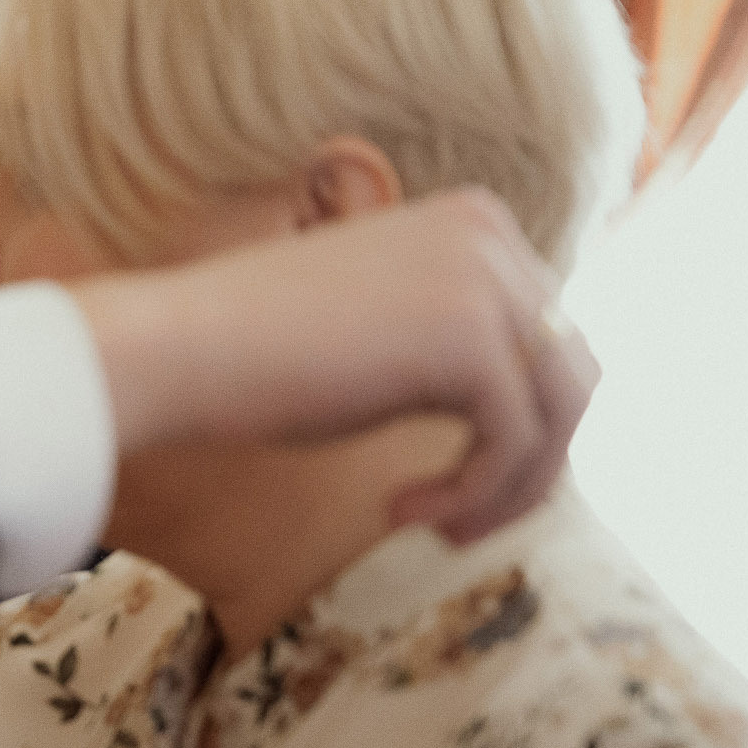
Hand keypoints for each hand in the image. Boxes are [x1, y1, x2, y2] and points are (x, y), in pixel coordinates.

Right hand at [71, 188, 595, 544]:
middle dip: (527, 463)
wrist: (176, 349)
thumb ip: (455, 342)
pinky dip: (472, 495)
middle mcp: (492, 235)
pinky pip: (515, 444)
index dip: (519, 424)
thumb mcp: (380, 330)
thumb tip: (538, 421)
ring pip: (558, 415)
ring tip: (438, 527)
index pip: (549, 335)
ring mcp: (488, 282)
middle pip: (571, 375)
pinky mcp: (472, 344)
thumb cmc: (253, 355)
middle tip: (455, 519)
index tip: (451, 480)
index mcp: (474, 220)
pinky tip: (401, 513)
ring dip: (507, 490)